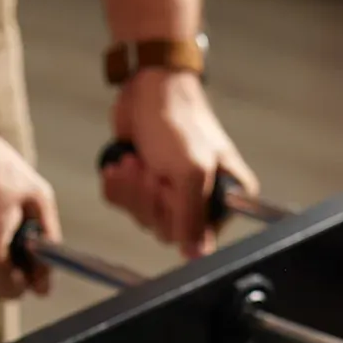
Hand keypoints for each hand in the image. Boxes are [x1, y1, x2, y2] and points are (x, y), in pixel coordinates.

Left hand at [102, 70, 258, 258]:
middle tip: (150, 167)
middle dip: (148, 198)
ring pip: (140, 217)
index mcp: (225, 197)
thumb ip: (191, 217)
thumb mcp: (190, 172)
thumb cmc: (178, 121)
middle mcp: (201, 199)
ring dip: (131, 187)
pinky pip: (123, 204)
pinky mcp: (144, 184)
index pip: (197, 238)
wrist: (149, 87)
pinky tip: (125, 160)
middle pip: (164, 229)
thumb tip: (196, 255)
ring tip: (136, 158)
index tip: (168, 190)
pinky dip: (117, 183)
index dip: (174, 217)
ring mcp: (171, 192)